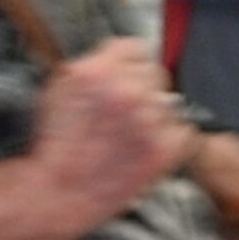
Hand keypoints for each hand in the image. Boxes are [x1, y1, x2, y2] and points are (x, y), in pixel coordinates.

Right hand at [28, 39, 197, 233]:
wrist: (58, 193)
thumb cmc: (55, 146)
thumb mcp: (59, 89)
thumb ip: (91, 67)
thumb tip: (117, 58)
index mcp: (97, 71)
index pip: (134, 47)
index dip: (128, 64)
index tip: (125, 77)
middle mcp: (126, 91)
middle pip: (154, 72)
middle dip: (142, 88)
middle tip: (126, 111)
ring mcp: (148, 120)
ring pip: (169, 101)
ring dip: (155, 113)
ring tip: (131, 134)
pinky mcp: (164, 149)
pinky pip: (183, 130)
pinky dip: (171, 138)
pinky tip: (147, 147)